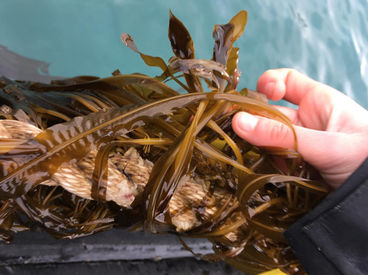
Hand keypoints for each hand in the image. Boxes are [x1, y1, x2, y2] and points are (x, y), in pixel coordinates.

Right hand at [232, 69, 367, 187]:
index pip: (287, 81)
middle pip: (270, 114)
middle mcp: (305, 121)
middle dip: (254, 124)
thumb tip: (237, 121)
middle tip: (236, 134)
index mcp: (318, 102)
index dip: (270, 83)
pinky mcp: (295, 167)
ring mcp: (299, 145)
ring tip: (246, 157)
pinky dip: (264, 166)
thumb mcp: (325, 145)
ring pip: (268, 139)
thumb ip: (281, 135)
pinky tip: (259, 173)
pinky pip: (272, 161)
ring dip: (257, 148)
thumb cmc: (367, 159)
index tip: (264, 95)